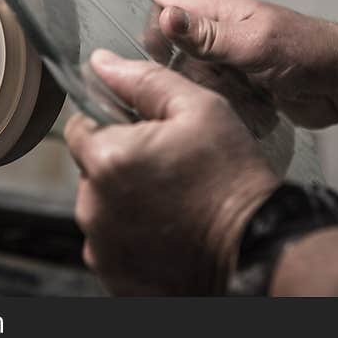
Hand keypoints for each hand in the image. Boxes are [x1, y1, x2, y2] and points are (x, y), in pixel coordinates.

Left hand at [65, 49, 278, 294]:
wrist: (256, 250)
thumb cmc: (232, 179)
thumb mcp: (199, 110)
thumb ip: (143, 81)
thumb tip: (102, 62)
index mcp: (107, 159)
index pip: (81, 128)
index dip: (112, 124)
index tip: (144, 134)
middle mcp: (93, 206)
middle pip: (91, 169)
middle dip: (120, 163)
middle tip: (167, 169)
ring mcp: (101, 246)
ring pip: (101, 207)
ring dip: (125, 200)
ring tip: (171, 201)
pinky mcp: (113, 275)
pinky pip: (111, 243)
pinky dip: (132, 235)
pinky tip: (167, 230)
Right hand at [155, 0, 337, 131]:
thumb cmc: (307, 53)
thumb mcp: (252, 43)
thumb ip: (207, 35)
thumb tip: (165, 16)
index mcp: (220, 10)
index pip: (166, 7)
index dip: (155, 29)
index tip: (157, 59)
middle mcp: (221, 33)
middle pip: (175, 49)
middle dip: (180, 71)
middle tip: (197, 87)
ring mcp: (231, 62)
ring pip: (194, 77)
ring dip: (205, 93)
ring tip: (225, 100)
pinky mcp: (242, 87)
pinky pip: (216, 97)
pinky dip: (223, 107)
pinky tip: (237, 113)